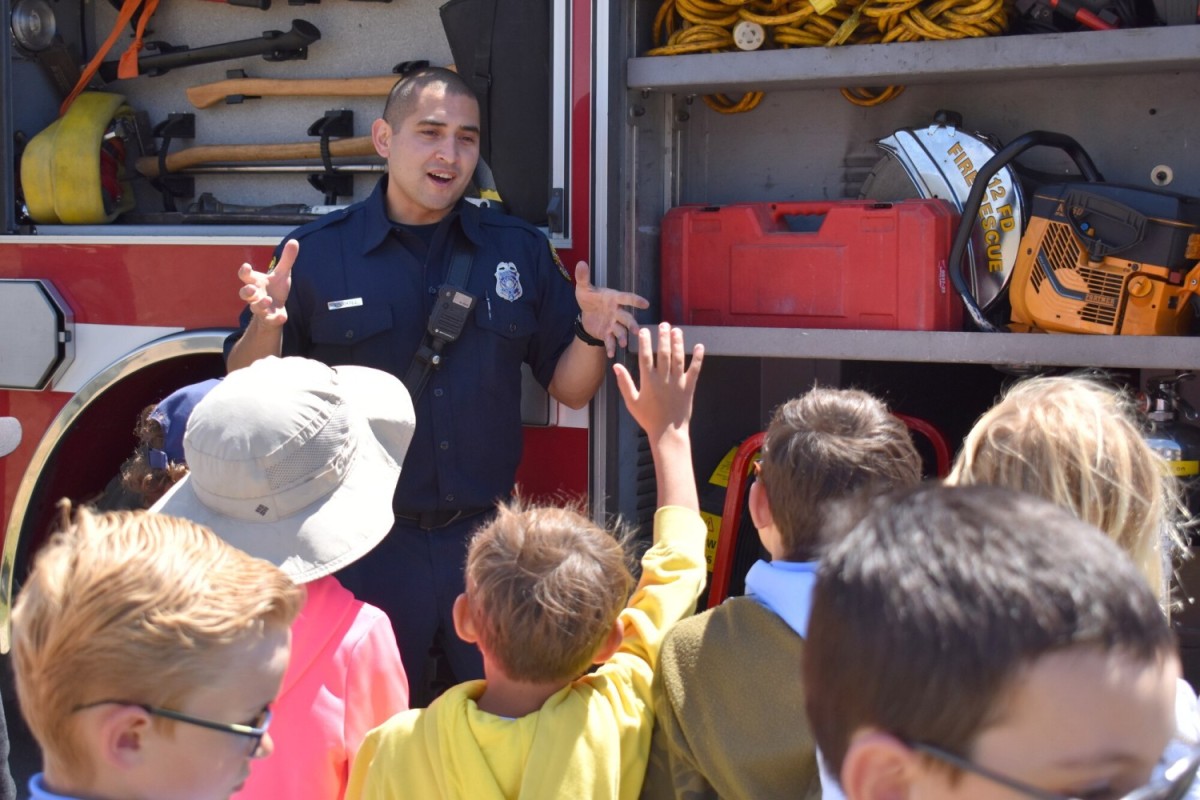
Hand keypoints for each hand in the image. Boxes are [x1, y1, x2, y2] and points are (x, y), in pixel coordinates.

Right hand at [237, 239, 296, 327]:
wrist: (275, 309)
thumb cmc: (274, 288)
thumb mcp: (282, 273)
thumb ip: (286, 259)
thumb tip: (294, 241)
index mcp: (256, 282)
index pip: (246, 276)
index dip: (245, 272)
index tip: (246, 266)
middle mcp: (256, 295)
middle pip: (244, 293)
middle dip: (247, 291)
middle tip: (252, 289)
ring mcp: (262, 308)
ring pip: (256, 307)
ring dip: (260, 304)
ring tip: (267, 300)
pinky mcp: (270, 318)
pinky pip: (271, 320)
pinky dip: (275, 319)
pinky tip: (282, 317)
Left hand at [575, 261, 649, 357]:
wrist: (586, 314)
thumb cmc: (589, 298)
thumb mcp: (583, 289)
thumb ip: (583, 277)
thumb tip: (580, 262)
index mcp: (614, 298)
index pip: (626, 298)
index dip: (636, 301)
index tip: (646, 304)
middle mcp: (616, 311)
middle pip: (627, 318)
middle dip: (632, 324)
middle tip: (637, 330)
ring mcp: (613, 323)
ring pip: (621, 331)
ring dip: (623, 337)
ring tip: (623, 344)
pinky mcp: (607, 333)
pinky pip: (611, 341)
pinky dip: (611, 347)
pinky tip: (611, 354)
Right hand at [613, 322, 703, 439]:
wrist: (668, 433)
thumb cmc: (648, 418)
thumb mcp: (632, 402)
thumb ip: (624, 383)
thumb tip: (616, 366)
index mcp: (648, 382)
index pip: (645, 357)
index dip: (644, 342)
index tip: (644, 331)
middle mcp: (663, 379)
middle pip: (663, 354)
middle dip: (663, 337)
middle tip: (664, 324)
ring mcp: (678, 383)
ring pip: (678, 358)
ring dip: (678, 343)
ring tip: (677, 330)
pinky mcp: (689, 387)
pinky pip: (695, 370)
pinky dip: (698, 358)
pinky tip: (700, 346)